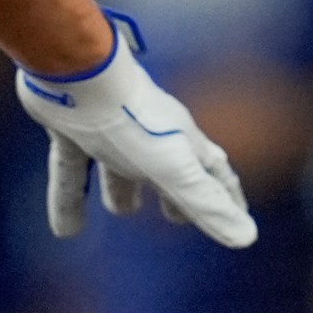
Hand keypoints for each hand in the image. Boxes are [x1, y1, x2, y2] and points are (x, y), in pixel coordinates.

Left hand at [16, 13, 256, 248]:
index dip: (226, 196)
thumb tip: (247, 238)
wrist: (76, 74)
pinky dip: (69, 199)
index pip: (214, 172)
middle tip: (174, 217)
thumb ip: (205, 204)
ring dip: (120, 191)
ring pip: (116, 167)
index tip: (238, 215)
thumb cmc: (131, 120)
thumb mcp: (174, 170)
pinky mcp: (71, 128)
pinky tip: (64, 231)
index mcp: (180, 143)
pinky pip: (70, 169)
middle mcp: (147, 134)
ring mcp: (108, 129)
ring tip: (120, 212)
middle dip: (173, 191)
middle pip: (166, 167)